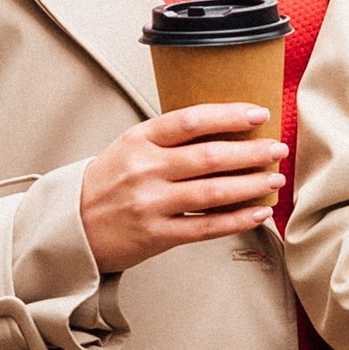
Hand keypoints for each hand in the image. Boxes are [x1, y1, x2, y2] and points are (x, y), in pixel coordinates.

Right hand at [79, 105, 285, 270]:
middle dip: (251, 152)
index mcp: (139, 140)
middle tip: (277, 149)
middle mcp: (145, 170)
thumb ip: (169, 139)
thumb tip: (224, 130)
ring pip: (212, 192)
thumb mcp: (129, 148)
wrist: (72, 225)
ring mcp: (151, 204)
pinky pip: (206, 227)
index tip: (258, 114)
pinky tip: (258, 212)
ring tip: (275, 180)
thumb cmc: (108, 183)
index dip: (228, 115)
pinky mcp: (157, 235)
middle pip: (208, 157)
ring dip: (251, 185)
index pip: (190, 121)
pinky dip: (237, 219)